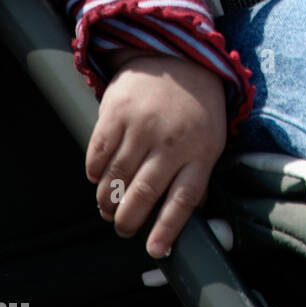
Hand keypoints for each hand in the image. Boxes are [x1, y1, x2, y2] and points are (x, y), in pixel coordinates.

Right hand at [87, 53, 226, 258]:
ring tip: (108, 207)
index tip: (153, 249)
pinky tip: (98, 178)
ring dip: (107, 201)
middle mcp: (171, 141)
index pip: (182, 200)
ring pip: (116, 179)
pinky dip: (94, 173)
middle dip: (127, 221)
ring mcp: (142, 125)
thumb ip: (197, 177)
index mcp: (200, 151)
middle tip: (122, 228)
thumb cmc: (196, 108)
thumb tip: (184, 219)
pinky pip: (97, 155)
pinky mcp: (117, 112)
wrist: (178, 57)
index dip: (166, 229)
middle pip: (143, 194)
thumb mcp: (211, 140)